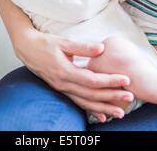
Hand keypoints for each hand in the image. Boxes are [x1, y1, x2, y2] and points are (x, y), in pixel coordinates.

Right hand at [15, 29, 133, 118]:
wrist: (26, 48)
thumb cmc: (44, 43)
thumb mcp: (63, 41)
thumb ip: (82, 46)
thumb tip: (101, 48)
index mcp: (65, 71)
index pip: (92, 80)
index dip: (110, 80)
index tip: (125, 79)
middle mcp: (64, 83)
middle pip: (91, 94)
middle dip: (112, 97)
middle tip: (130, 96)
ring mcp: (62, 88)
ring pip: (85, 102)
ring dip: (104, 108)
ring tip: (121, 112)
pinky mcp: (61, 89)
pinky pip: (78, 103)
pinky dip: (91, 110)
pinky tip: (102, 116)